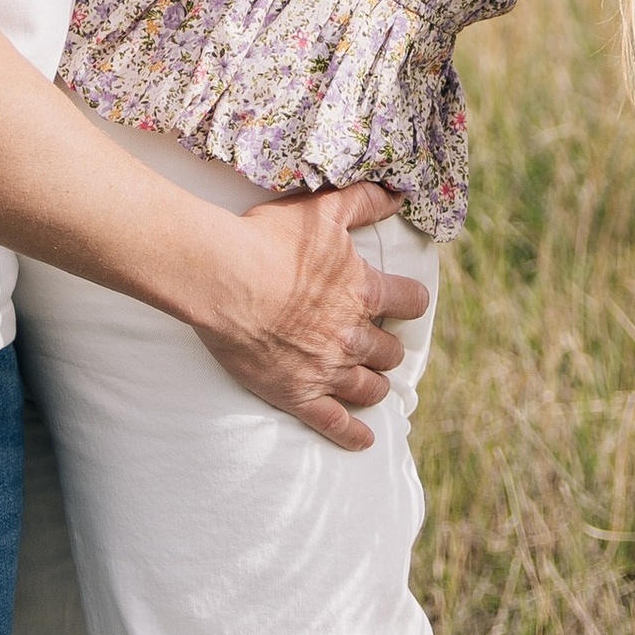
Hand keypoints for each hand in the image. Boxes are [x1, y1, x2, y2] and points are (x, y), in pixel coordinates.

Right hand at [188, 183, 430, 450]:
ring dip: (375, 386)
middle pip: (389, 352)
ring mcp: (327, 369)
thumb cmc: (269, 240)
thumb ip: (364, 201)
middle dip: (388, 348)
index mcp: (363, 291)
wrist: (223, 278)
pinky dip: (353, 435)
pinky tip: (364, 440)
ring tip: (372, 384)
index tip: (406, 303)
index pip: (410, 302)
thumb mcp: (322, 210)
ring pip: (369, 388)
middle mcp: (352, 334)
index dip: (410, 301)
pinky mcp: (298, 395)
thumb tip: (399, 194)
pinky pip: (335, 425)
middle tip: (379, 345)